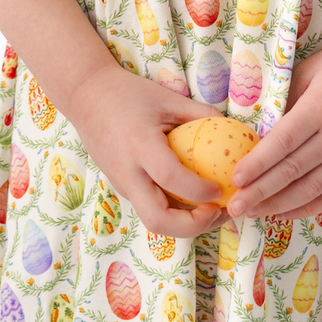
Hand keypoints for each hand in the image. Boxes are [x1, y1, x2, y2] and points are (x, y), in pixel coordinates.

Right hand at [66, 63, 228, 238]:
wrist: (86, 97)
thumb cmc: (129, 94)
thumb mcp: (169, 98)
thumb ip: (201, 115)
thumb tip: (235, 131)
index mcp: (140, 146)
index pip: (171, 180)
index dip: (200, 191)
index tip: (222, 189)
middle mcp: (128, 172)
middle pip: (158, 220)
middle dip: (193, 227)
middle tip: (218, 212)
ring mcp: (121, 184)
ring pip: (153, 220)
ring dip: (184, 224)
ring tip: (212, 210)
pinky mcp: (122, 187)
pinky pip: (149, 207)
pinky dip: (173, 212)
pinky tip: (193, 200)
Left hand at [226, 34, 321, 220]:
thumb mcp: (310, 70)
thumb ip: (285, 97)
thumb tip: (258, 124)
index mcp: (319, 110)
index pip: (282, 144)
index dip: (257, 164)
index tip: (235, 179)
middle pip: (291, 171)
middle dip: (259, 192)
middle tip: (234, 208)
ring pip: (309, 189)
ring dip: (278, 205)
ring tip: (252, 213)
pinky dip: (307, 206)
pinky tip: (285, 212)